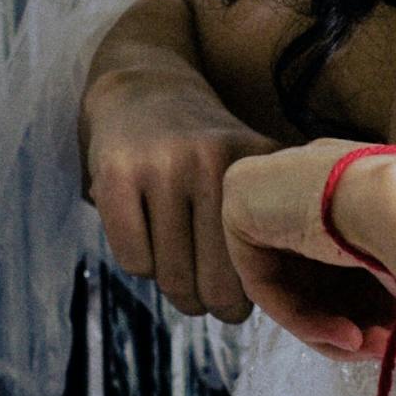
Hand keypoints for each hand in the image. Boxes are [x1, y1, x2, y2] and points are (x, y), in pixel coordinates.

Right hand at [85, 78, 276, 320]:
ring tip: (179, 272)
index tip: (241, 294)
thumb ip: (272, 221)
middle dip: (210, 304)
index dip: (249, 294)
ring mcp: (161, 165)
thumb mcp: (252, 170)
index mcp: (255, 166)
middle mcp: (211, 162)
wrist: (144, 91)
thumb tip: (280, 298)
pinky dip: (140, 267)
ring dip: (174, 289)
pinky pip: (134, 261)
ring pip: (171, 276)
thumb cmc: (205, 152)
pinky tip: (148, 242)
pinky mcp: (115, 174)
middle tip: (207, 299)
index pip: (259, 265)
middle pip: (215, 283)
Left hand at [220, 140, 395, 360]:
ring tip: (370, 349)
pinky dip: (302, 317)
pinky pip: (265, 281)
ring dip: (332, 325)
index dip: (370, 298)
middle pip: (317, 268)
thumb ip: (395, 275)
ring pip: (293, 281)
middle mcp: (310, 175)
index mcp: (350, 170)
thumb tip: (393, 323)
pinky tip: (346, 337)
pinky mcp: (239, 202)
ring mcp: (272, 184)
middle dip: (352, 316)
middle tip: (382, 347)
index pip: (344, 246)